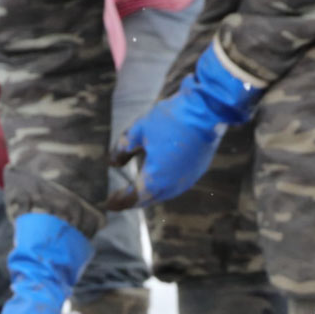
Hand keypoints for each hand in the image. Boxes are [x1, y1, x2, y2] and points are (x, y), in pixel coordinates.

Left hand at [110, 41, 263, 209]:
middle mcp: (172, 187)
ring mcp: (186, 180)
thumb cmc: (170, 120)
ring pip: (163, 193)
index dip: (118, 201)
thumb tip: (113, 163)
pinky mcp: (197, 171)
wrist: (206, 110)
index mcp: (154, 180)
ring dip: (149, 192)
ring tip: (137, 189)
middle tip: (119, 199)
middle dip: (132, 200)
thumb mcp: (138, 131)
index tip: (108, 203)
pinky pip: (176, 184)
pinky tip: (158, 176)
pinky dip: (163, 183)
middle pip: (147, 199)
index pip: (132, 198)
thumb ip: (122, 149)